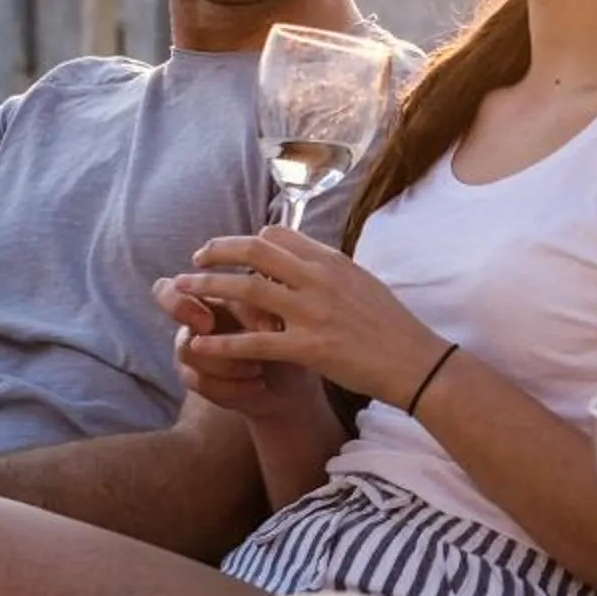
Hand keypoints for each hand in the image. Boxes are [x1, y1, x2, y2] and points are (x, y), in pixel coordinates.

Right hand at [153, 276, 327, 425]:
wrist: (292, 381)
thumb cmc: (289, 336)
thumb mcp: (283, 317)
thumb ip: (270, 306)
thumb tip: (268, 307)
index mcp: (218, 294)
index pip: (179, 284)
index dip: (185, 293)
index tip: (209, 313)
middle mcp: (199, 318)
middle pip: (174, 307)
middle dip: (185, 312)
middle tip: (207, 325)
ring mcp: (196, 351)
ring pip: (189, 351)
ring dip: (227, 361)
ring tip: (258, 366)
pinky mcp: (201, 382)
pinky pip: (202, 383)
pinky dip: (234, 387)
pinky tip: (258, 385)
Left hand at [162, 229, 441, 403]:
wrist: (415, 361)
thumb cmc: (392, 326)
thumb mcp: (363, 283)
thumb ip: (330, 272)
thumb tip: (306, 261)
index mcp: (332, 261)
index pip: (278, 235)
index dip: (248, 240)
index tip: (231, 250)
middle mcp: (319, 279)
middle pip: (254, 251)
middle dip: (217, 252)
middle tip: (195, 259)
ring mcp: (312, 312)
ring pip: (246, 290)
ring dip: (208, 288)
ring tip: (181, 291)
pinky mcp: (309, 347)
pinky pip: (254, 342)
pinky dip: (222, 342)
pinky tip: (200, 343)